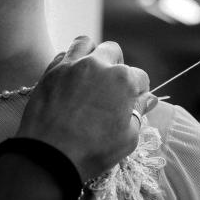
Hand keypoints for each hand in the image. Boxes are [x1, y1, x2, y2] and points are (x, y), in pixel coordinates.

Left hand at [16, 37, 156, 179]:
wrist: (49, 156)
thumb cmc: (94, 150)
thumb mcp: (128, 137)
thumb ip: (140, 112)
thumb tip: (150, 99)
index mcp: (123, 80)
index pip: (141, 77)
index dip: (140, 90)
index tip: (134, 101)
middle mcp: (99, 65)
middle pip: (114, 52)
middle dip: (117, 65)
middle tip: (111, 85)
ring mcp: (73, 65)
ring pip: (87, 43)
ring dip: (92, 54)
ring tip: (91, 71)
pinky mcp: (51, 71)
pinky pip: (64, 54)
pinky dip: (70, 61)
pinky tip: (71, 78)